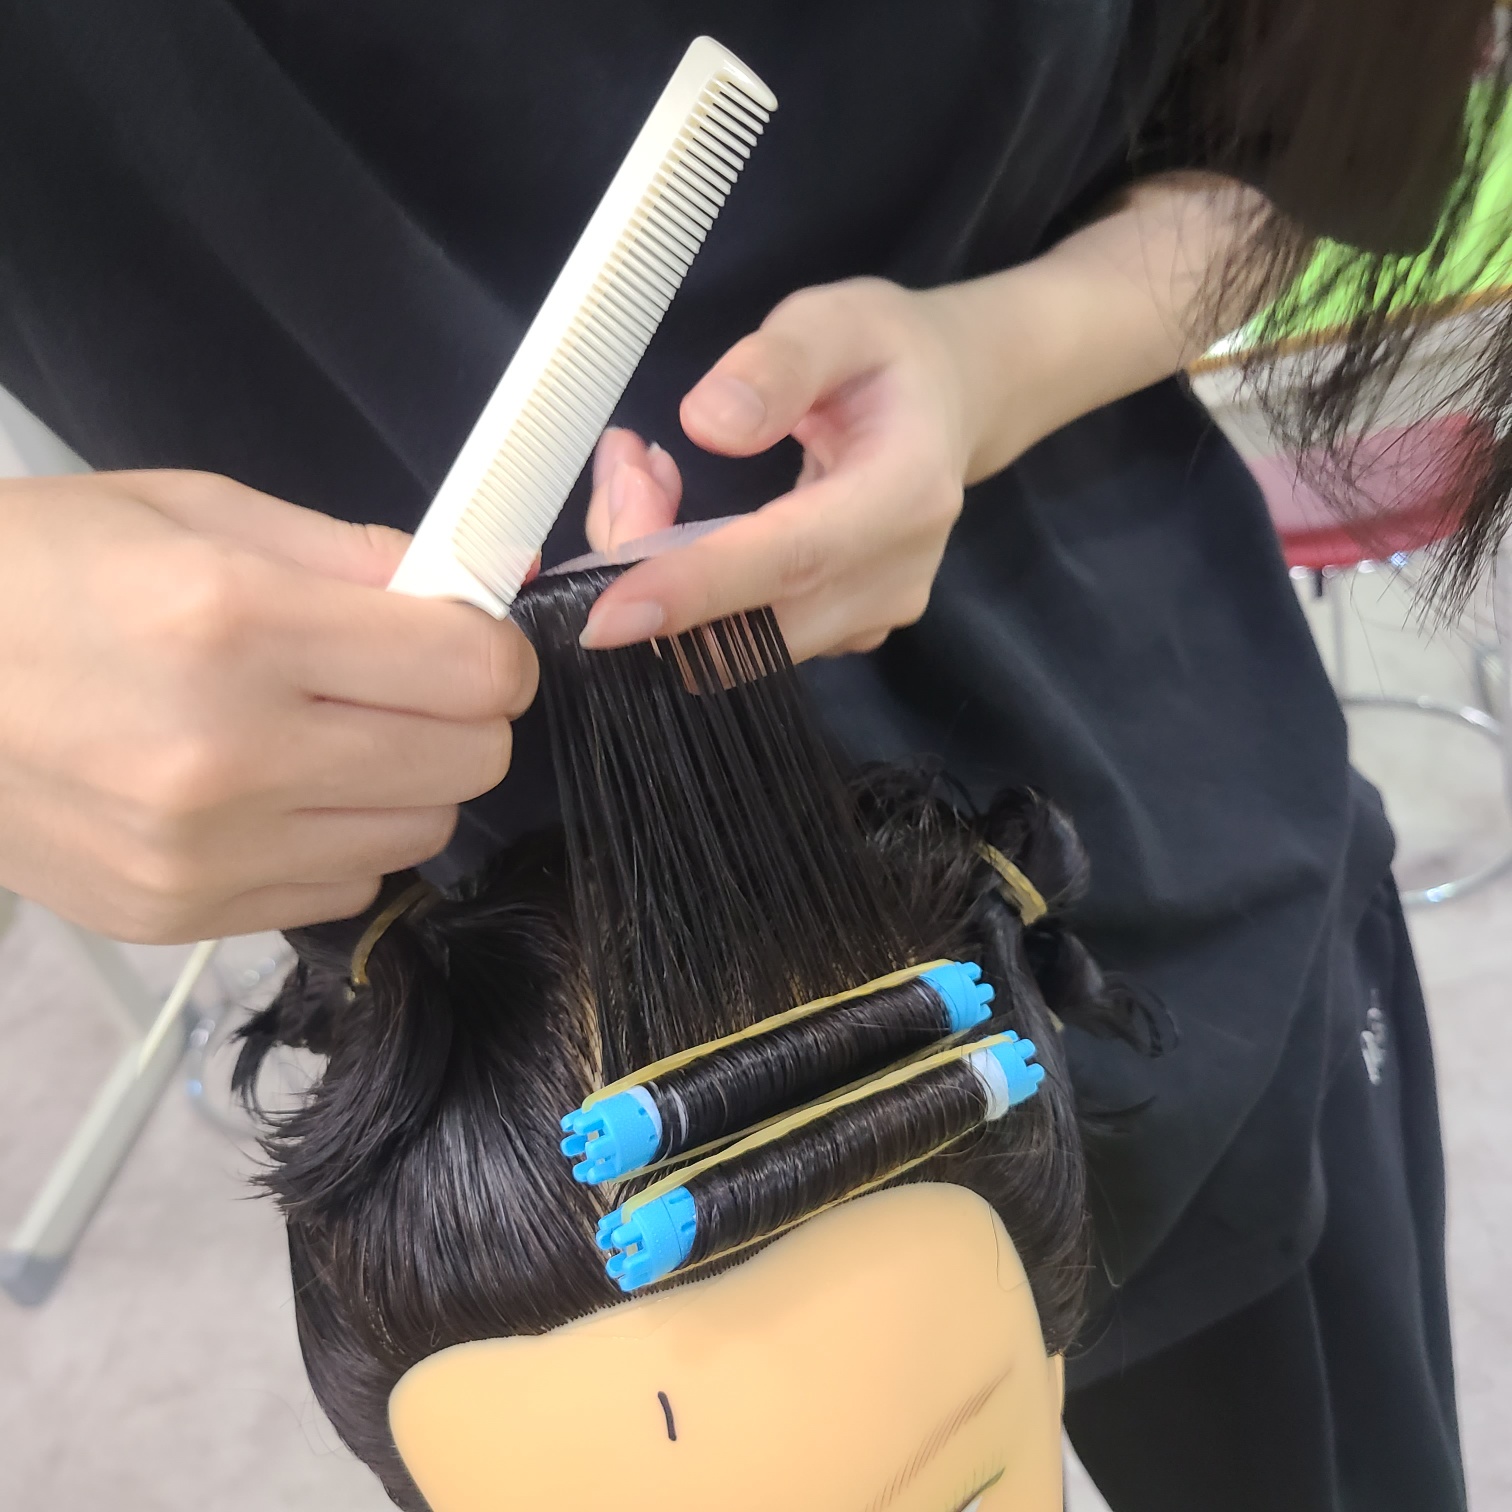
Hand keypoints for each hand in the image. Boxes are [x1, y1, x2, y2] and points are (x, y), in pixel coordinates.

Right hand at [0, 471, 536, 940]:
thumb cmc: (37, 572)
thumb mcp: (194, 511)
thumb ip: (355, 553)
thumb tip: (481, 582)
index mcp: (233, 622)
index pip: (471, 669)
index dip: (495, 649)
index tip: (472, 637)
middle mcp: (226, 754)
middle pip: (467, 762)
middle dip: (464, 715)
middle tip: (409, 681)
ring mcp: (201, 853)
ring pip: (421, 835)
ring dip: (406, 781)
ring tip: (330, 731)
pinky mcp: (177, 914)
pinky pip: (344, 887)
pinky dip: (339, 838)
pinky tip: (274, 790)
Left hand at [581, 278, 985, 660]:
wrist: (948, 403)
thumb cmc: (888, 358)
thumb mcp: (839, 320)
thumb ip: (777, 364)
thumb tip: (708, 425)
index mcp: (906, 495)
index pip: (791, 559)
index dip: (696, 590)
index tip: (606, 615)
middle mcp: (894, 578)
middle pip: (750, 623)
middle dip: (652, 567)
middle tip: (625, 463)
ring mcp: (869, 619)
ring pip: (732, 642)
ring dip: (660, 576)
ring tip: (646, 474)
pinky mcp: (840, 635)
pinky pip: (741, 639)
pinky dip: (686, 592)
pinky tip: (675, 519)